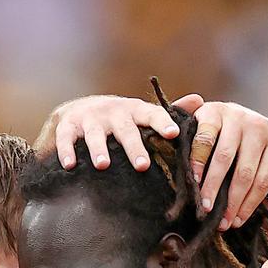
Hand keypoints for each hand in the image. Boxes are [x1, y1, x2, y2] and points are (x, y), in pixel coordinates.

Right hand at [35, 95, 181, 170]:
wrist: (77, 111)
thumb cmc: (119, 119)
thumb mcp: (141, 114)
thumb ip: (168, 112)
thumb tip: (201, 101)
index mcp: (134, 110)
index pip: (151, 114)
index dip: (163, 122)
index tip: (174, 133)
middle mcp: (112, 112)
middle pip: (125, 129)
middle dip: (134, 147)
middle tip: (143, 165)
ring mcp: (89, 119)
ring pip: (95, 134)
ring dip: (99, 149)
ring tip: (103, 165)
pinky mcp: (68, 126)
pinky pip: (66, 138)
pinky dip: (66, 151)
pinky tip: (70, 165)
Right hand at [178, 98, 267, 228]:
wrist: (228, 115)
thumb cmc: (253, 147)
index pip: (264, 180)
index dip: (250, 205)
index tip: (236, 223)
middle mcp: (261, 124)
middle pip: (245, 172)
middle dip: (232, 201)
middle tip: (221, 223)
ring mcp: (237, 115)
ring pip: (224, 158)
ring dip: (213, 186)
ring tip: (205, 207)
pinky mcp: (213, 111)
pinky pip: (204, 141)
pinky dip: (198, 162)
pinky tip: (194, 180)